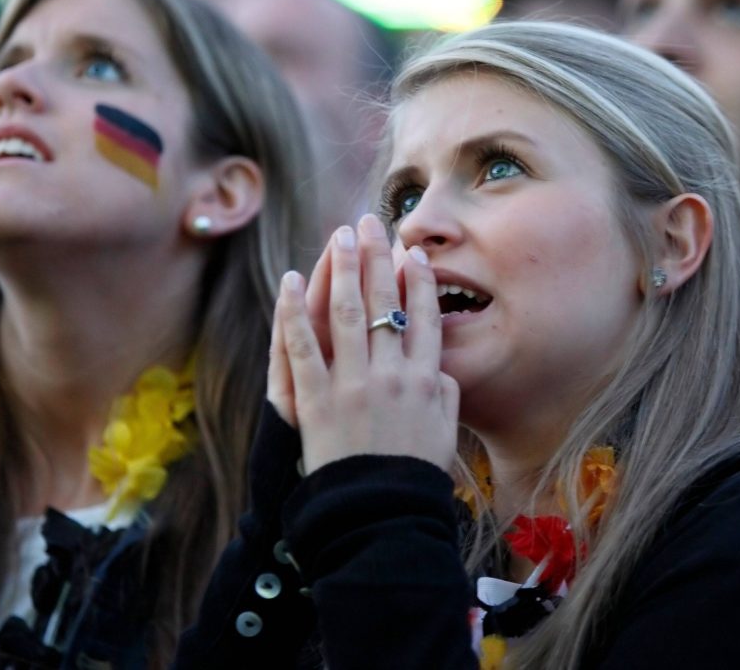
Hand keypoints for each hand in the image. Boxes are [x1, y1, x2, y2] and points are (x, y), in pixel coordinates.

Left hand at [267, 214, 459, 473]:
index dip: (419, 281)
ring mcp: (353, 385)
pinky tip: (293, 279)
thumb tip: (438, 363)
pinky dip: (296, 311)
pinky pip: (303, 346)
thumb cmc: (413, 476)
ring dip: (344, 268)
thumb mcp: (445, 432)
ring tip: (340, 235)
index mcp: (427, 379)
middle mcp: (392, 374)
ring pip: (349, 313)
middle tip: (370, 224)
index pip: (424, 317)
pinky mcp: (317, 400)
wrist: (379, 516)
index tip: (413, 253)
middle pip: (386, 302)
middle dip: (378, 257)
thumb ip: (446, 392)